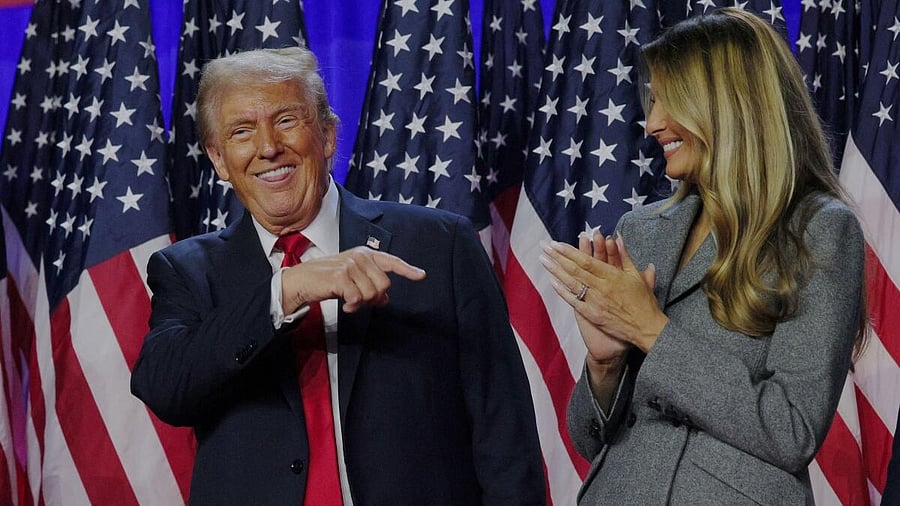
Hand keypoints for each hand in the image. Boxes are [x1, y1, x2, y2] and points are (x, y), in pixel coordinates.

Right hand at [281, 246, 425, 312]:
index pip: (391, 261)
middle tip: (360, 301)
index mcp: (365, 254)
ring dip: (362, 303)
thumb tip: (385, 299)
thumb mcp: (352, 282)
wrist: (301, 282)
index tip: (422, 276)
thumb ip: (370, 287)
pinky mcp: (341, 276)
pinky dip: (353, 306)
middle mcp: (360, 257)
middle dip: (375, 297)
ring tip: (350, 302)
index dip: (408, 270)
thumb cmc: (327, 281)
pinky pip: (358, 298)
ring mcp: (350, 265)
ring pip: (372, 293)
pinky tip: (345, 305)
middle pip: (384, 285)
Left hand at [541, 233, 666, 352]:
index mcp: (612, 276)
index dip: (570, 251)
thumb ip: (624, 256)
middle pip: (575, 269)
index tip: (557, 244)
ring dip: (556, 271)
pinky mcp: (592, 315)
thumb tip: (617, 237)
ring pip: (572, 283)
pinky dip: (563, 292)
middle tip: (544, 247)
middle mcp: (601, 287)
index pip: (587, 261)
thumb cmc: (643, 302)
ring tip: (543, 260)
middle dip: (558, 257)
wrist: (646, 328)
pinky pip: (574, 302)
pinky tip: (552, 282)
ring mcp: (595, 301)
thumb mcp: (636, 276)